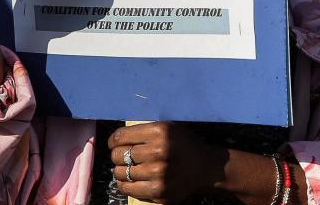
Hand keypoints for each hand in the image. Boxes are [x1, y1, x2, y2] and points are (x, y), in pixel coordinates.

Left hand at [109, 122, 228, 202]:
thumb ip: (146, 128)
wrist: (206, 167)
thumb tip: (118, 136)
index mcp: (160, 132)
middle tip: (124, 155)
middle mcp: (158, 152)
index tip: (115, 143)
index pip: (120, 137)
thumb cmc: (184, 144)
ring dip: (121, 170)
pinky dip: (125, 183)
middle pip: (118, 155)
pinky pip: (128, 188)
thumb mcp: (169, 127)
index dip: (114, 140)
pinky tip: (133, 179)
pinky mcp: (159, 192)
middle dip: (118, 155)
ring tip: (129, 167)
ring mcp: (158, 175)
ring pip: (120, 173)